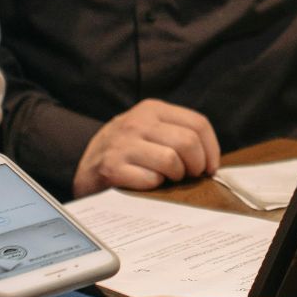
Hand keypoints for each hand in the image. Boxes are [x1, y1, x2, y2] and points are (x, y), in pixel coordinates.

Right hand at [72, 100, 220, 196]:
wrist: (84, 166)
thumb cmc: (127, 151)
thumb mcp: (149, 130)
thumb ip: (177, 134)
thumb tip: (211, 160)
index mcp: (152, 109)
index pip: (198, 124)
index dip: (212, 150)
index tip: (210, 168)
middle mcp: (137, 122)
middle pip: (188, 142)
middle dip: (196, 166)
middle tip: (189, 176)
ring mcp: (123, 144)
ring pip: (172, 160)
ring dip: (175, 176)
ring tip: (167, 179)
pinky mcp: (111, 167)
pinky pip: (150, 180)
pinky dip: (154, 186)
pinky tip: (145, 184)